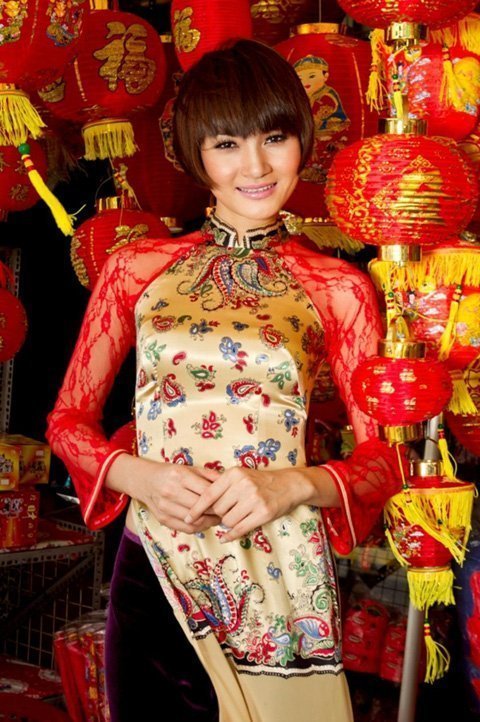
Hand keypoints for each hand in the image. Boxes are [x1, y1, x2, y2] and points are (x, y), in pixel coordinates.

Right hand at [106, 454, 220, 532]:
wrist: (146, 481)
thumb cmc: (172, 473)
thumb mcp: (190, 468)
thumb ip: (209, 475)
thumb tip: (229, 482)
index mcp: (180, 476)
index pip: (206, 492)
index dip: (220, 498)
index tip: (229, 500)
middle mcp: (171, 491)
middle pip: (200, 507)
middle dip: (216, 512)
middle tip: (226, 512)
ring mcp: (165, 507)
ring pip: (194, 520)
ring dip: (209, 522)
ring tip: (218, 518)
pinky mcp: (163, 519)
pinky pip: (186, 528)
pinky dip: (199, 528)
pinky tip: (205, 523)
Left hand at [185, 467, 308, 541]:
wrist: (288, 485)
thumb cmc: (260, 481)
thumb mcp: (241, 476)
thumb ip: (222, 486)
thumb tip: (200, 505)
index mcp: (234, 474)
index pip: (209, 494)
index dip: (196, 508)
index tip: (188, 517)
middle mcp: (243, 485)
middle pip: (217, 509)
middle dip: (218, 515)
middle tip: (225, 514)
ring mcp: (254, 500)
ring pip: (227, 521)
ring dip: (228, 523)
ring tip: (236, 517)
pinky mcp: (263, 513)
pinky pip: (239, 529)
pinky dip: (230, 535)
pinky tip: (226, 537)